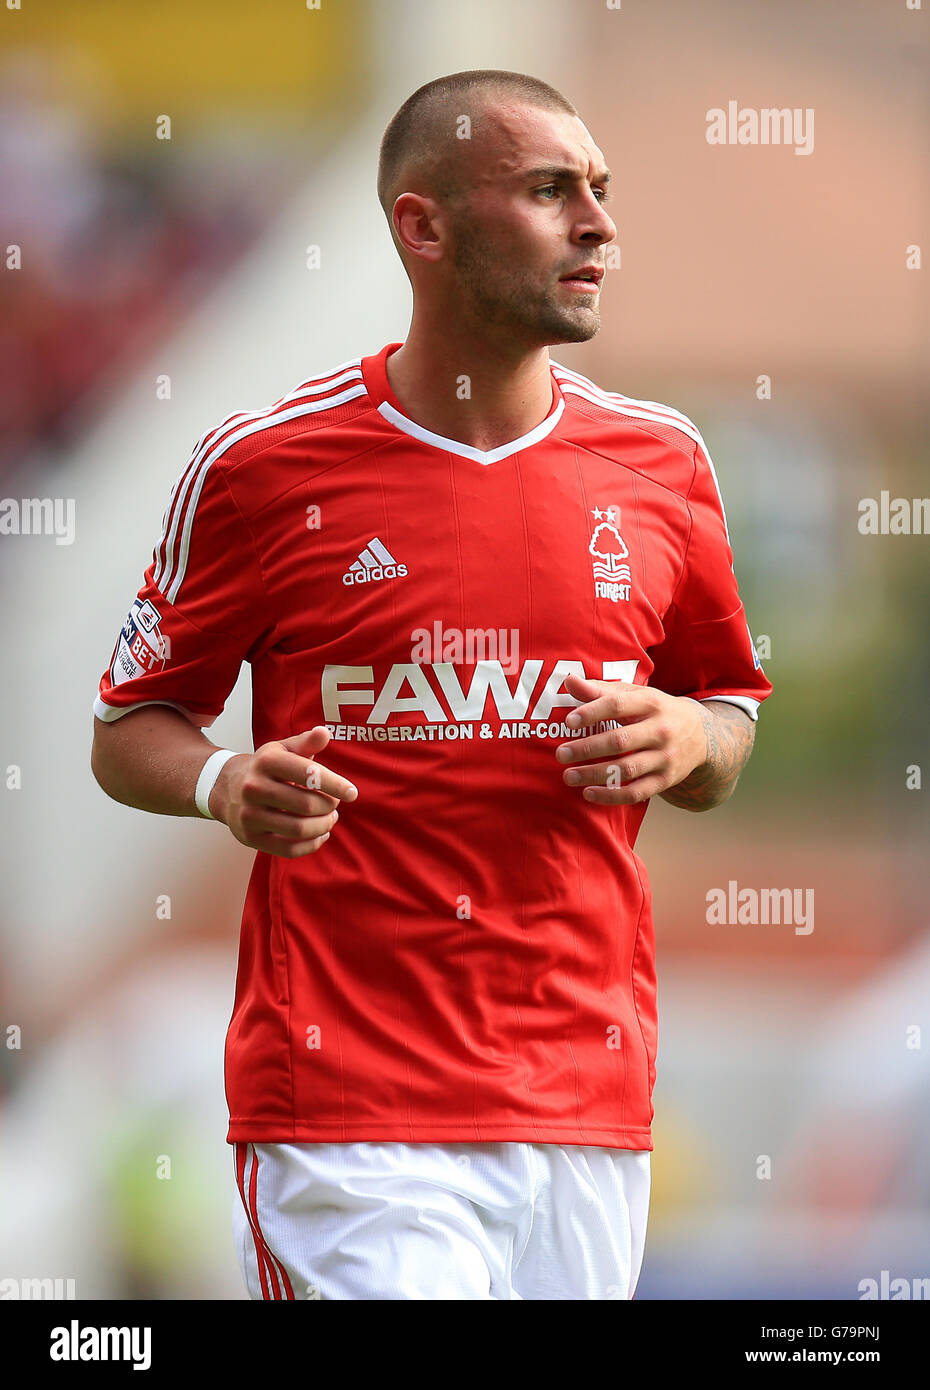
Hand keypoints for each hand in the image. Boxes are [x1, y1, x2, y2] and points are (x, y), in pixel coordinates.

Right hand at [210, 726, 357, 857]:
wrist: (225, 788)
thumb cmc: (266, 768)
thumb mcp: (283, 750)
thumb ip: (306, 743)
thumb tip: (324, 732)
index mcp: (266, 761)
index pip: (309, 774)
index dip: (335, 784)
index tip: (352, 793)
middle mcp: (254, 787)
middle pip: (306, 805)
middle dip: (329, 806)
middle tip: (334, 804)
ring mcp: (250, 815)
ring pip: (299, 829)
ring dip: (323, 826)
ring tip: (330, 818)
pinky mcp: (250, 838)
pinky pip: (288, 849)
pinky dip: (311, 845)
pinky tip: (320, 834)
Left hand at [555, 675, 706, 805]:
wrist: (702, 735)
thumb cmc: (657, 711)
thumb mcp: (635, 695)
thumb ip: (600, 690)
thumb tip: (569, 681)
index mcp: (651, 703)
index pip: (618, 705)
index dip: (593, 712)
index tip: (570, 722)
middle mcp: (660, 730)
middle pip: (620, 740)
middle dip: (587, 748)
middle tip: (561, 754)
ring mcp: (665, 757)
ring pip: (627, 769)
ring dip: (594, 774)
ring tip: (568, 776)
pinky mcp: (665, 780)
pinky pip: (636, 792)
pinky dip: (612, 795)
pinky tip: (588, 793)